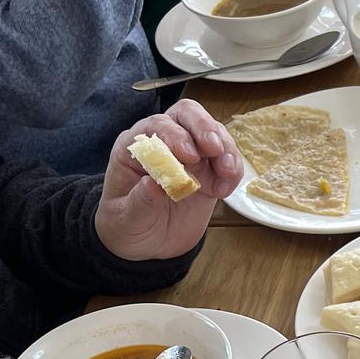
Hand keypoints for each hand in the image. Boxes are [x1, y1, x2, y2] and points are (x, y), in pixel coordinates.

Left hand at [94, 101, 242, 261]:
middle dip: (204, 127)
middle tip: (215, 148)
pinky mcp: (209, 172)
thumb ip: (139, 201)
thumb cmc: (128, 225)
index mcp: (136, 148)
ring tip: (228, 172)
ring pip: (213, 133)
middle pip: (187, 115)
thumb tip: (154, 185)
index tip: (188, 155)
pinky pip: (226, 160)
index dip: (174, 135)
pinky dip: (232, 171)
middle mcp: (164, 143)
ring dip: (225, 149)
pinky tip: (225, 190)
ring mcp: (190, 156)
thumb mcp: (127, 219)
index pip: (157, 125)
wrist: (145, 243)